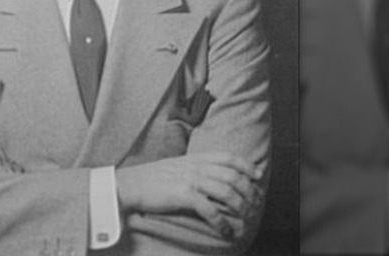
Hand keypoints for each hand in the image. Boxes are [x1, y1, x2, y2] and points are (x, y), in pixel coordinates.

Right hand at [115, 152, 263, 239]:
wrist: (131, 184)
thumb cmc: (153, 178)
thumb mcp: (178, 166)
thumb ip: (196, 168)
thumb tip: (213, 177)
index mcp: (196, 158)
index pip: (228, 157)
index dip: (246, 165)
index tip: (258, 176)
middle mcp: (196, 166)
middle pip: (233, 176)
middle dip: (249, 191)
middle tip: (256, 204)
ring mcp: (191, 179)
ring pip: (227, 191)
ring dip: (241, 207)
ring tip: (246, 219)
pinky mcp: (183, 195)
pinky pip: (210, 209)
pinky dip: (222, 222)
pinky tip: (227, 231)